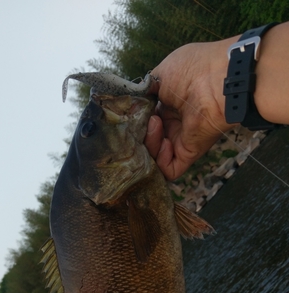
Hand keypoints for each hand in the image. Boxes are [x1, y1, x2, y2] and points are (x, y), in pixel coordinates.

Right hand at [144, 37, 237, 179]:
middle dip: (138, 133)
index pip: (144, 121)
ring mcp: (180, 141)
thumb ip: (144, 93)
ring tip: (155, 124)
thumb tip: (133, 105)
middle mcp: (173, 125)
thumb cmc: (193, 70)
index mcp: (167, 106)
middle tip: (141, 120)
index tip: (131, 112)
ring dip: (148, 142)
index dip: (135, 120)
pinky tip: (165, 141)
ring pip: (152, 156)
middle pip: (145, 140)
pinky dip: (160, 158)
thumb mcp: (160, 75)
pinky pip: (167, 169)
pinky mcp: (188, 154)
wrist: (216, 79)